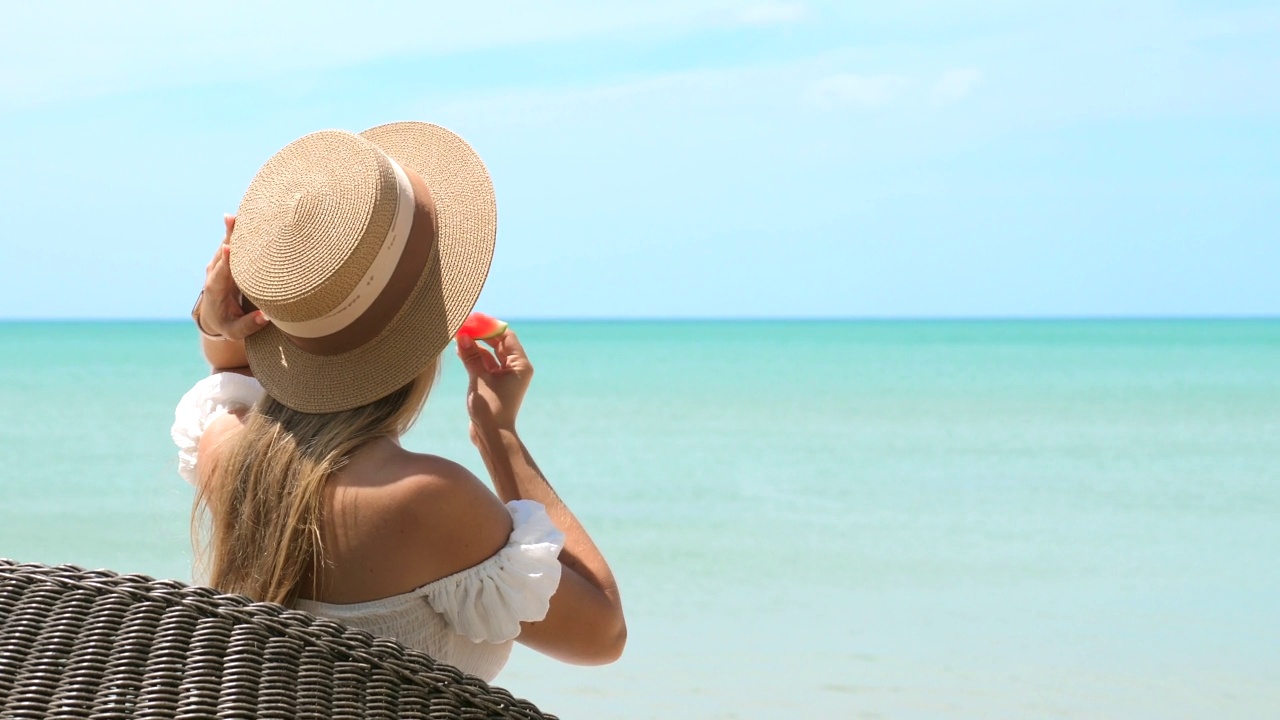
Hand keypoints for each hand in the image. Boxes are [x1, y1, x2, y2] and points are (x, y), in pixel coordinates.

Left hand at [198, 214, 269, 339]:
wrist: (212, 316)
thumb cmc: (226, 324)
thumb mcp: (234, 331)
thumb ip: (248, 325)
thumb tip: (266, 316)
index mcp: (215, 289)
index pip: (220, 273)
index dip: (225, 261)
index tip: (229, 248)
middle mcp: (215, 272)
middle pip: (223, 252)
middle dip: (228, 236)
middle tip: (233, 218)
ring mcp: (220, 264)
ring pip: (227, 243)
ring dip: (234, 228)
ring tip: (242, 211)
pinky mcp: (227, 260)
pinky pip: (233, 243)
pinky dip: (239, 230)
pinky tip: (247, 215)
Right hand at [456, 327, 533, 434]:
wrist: (491, 435)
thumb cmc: (490, 407)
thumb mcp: (479, 378)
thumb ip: (471, 355)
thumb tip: (462, 335)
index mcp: (520, 365)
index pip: (506, 336)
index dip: (489, 326)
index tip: (473, 318)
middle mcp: (515, 368)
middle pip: (498, 343)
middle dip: (480, 334)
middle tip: (463, 325)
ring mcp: (505, 376)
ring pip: (489, 354)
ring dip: (474, 345)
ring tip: (457, 336)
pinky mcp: (494, 383)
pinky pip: (484, 364)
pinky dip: (473, 357)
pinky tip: (459, 350)